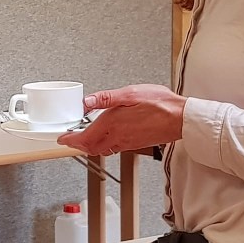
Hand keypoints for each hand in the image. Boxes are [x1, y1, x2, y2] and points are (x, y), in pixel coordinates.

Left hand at [56, 84, 185, 155]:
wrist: (181, 118)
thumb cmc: (160, 105)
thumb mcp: (129, 93)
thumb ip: (105, 98)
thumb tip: (86, 101)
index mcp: (113, 124)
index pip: (84, 138)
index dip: (70, 140)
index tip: (62, 138)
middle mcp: (118, 137)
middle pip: (91, 147)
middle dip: (78, 145)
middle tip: (70, 138)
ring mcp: (127, 143)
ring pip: (102, 149)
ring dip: (90, 145)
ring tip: (84, 137)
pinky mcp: (135, 143)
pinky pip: (114, 148)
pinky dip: (104, 144)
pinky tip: (106, 135)